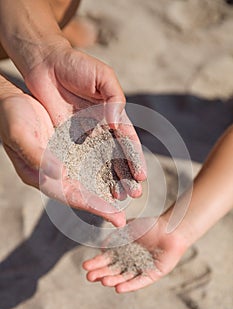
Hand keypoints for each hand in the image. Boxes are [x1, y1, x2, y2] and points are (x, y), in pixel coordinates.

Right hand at [0, 91, 124, 225]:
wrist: (11, 101)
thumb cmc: (12, 118)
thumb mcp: (21, 135)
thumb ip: (38, 157)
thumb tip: (59, 174)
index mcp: (40, 176)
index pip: (70, 196)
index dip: (92, 206)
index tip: (113, 217)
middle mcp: (54, 172)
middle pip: (83, 193)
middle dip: (103, 206)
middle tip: (121, 219)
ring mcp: (64, 160)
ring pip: (90, 178)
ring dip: (108, 187)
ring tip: (127, 196)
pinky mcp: (71, 147)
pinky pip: (92, 159)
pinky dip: (106, 166)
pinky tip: (120, 169)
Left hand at [24, 43, 146, 188]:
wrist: (46, 64)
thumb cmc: (76, 65)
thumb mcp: (103, 77)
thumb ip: (115, 98)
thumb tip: (117, 124)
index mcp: (114, 114)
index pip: (127, 141)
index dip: (135, 159)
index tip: (140, 176)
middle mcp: (101, 128)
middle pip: (116, 157)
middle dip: (126, 176)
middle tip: (133, 194)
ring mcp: (84, 135)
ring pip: (100, 162)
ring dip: (110, 180)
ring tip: (117, 197)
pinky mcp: (67, 138)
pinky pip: (79, 158)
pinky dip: (87, 173)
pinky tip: (93, 187)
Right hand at [83, 216, 187, 292]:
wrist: (168, 227)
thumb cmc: (148, 226)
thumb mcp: (127, 230)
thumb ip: (114, 238)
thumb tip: (100, 248)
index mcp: (124, 252)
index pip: (107, 260)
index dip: (96, 263)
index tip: (85, 266)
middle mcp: (130, 262)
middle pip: (113, 270)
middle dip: (101, 273)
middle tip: (89, 277)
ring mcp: (141, 269)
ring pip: (125, 277)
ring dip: (113, 280)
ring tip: (103, 281)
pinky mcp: (152, 274)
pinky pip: (140, 282)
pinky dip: (130, 286)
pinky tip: (118, 288)